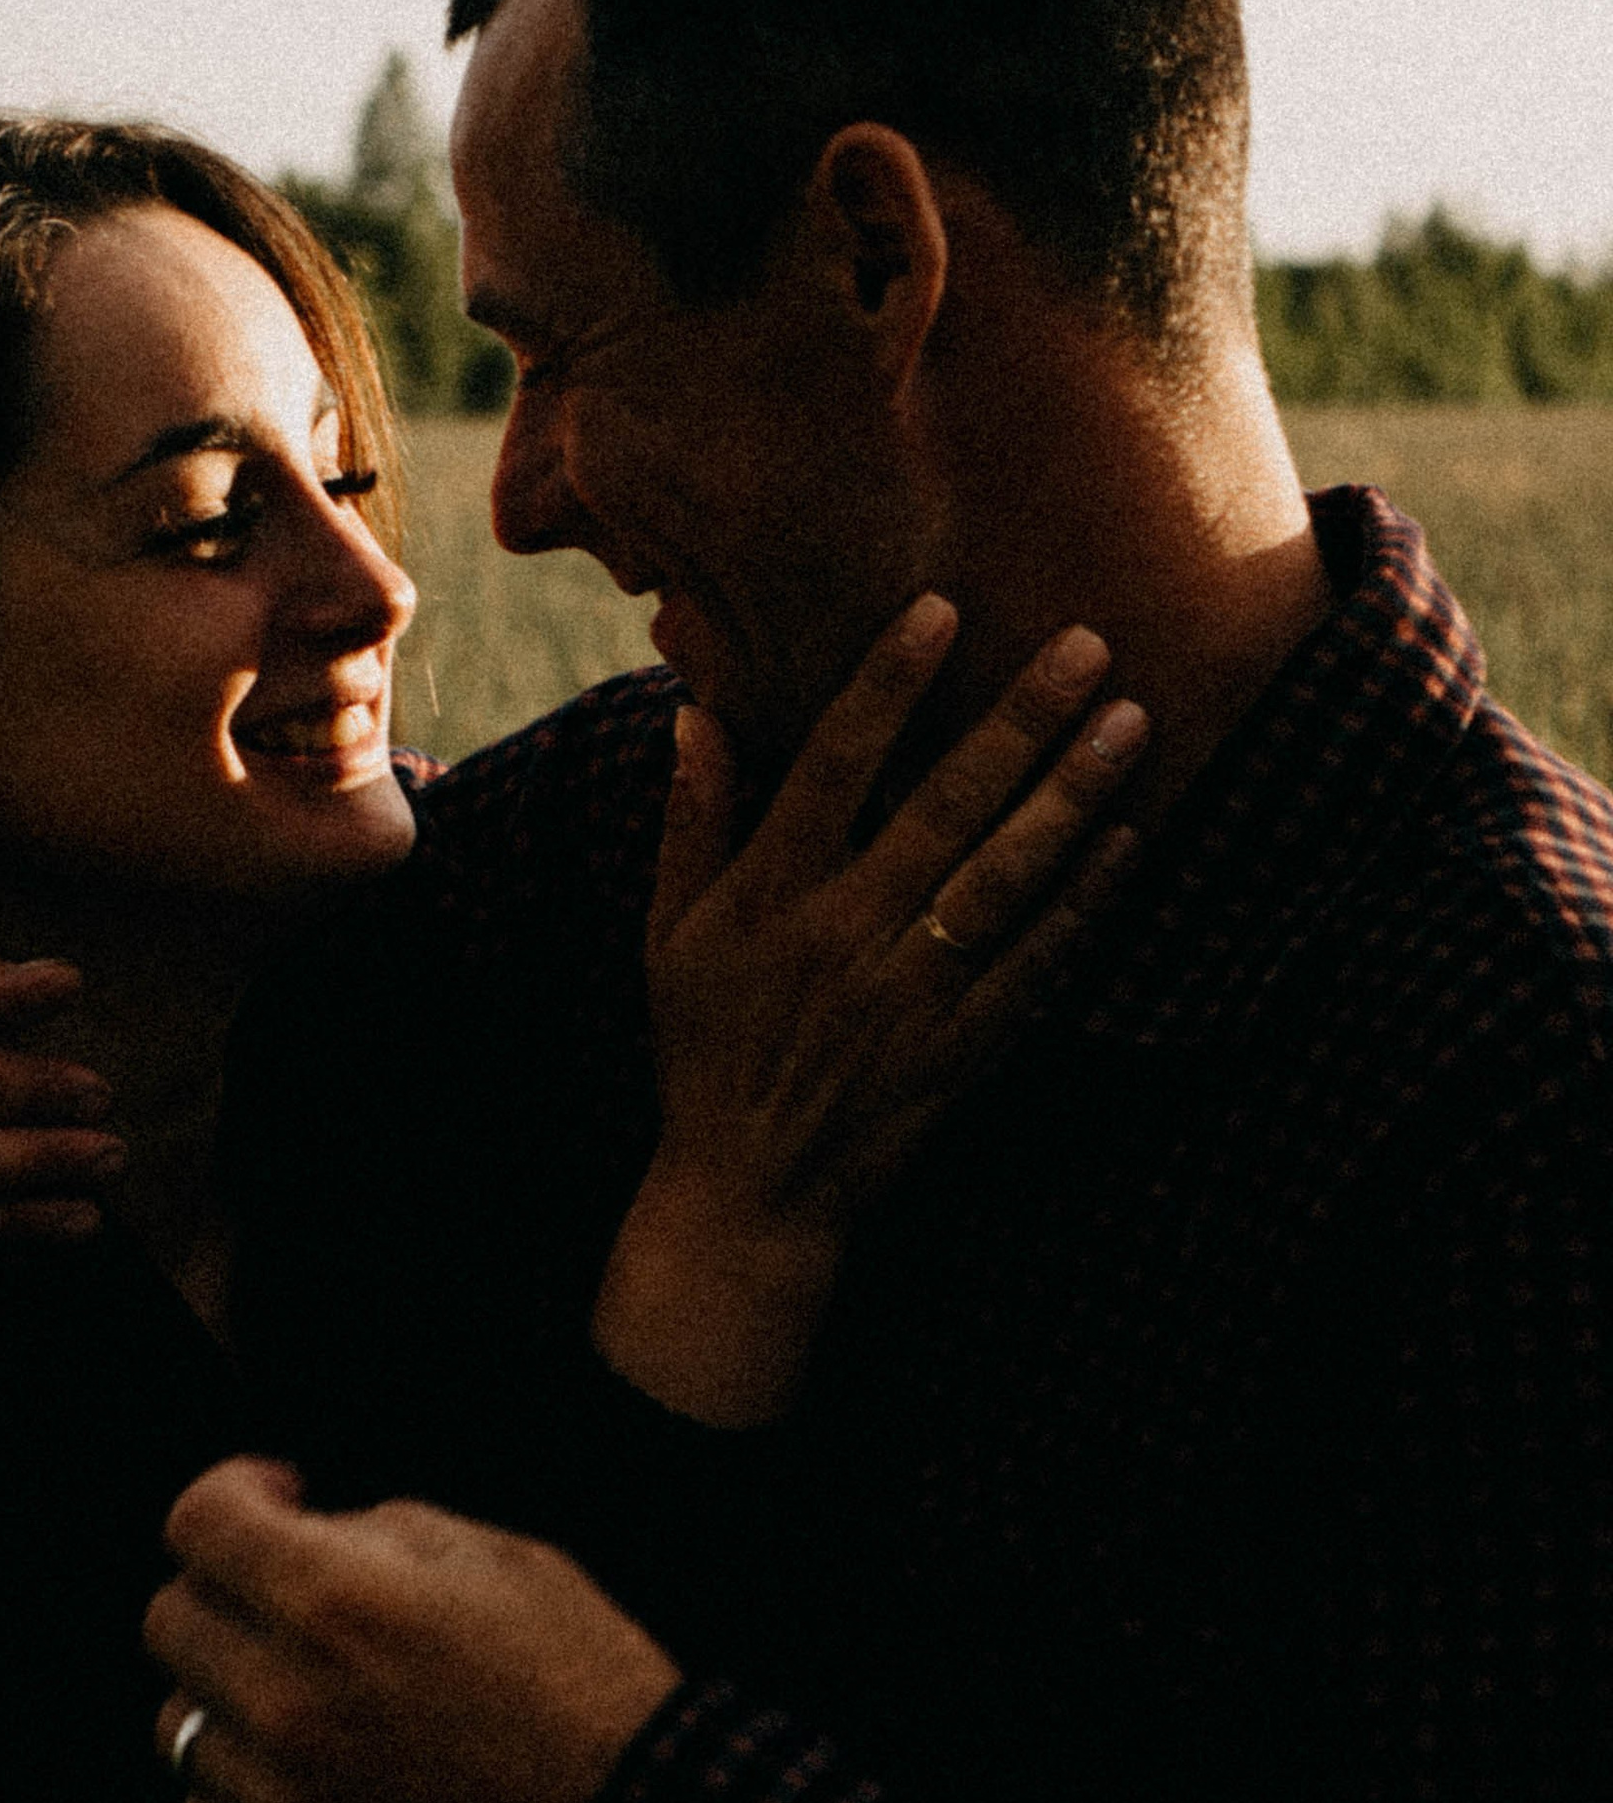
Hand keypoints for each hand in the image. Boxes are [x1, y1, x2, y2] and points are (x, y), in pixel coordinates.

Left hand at [145, 1458, 681, 1802]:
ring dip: (222, 1688)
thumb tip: (311, 1533)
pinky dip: (233, 1783)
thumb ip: (383, 1532)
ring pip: (174, 1721)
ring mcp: (285, 1797)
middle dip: (223, 1586)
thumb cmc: (585, 1682)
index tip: (283, 1498)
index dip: (234, 1491)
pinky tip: (298, 1763)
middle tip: (290, 1592)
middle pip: (167, 1618)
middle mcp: (287, 1698)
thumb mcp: (502, 1556)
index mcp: (336, 1600)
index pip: (198, 1522)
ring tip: (298, 1684)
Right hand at [594, 602, 1143, 1424]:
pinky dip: (1087, 903)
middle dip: (1018, 721)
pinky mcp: (963, 1048)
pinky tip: (1131, 841)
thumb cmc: (705, 1044)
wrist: (751, 1190)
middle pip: (944, 808)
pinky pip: (1038, 964)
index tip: (940, 611)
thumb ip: (692, 821)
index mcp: (771, 895)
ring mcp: (912, 994)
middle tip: (1086, 644)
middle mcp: (846, 935)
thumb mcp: (670, 932)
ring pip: (1005, 878)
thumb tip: (696, 714)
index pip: (830, 765)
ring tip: (1129, 723)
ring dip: (1072, 797)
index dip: (885, 686)